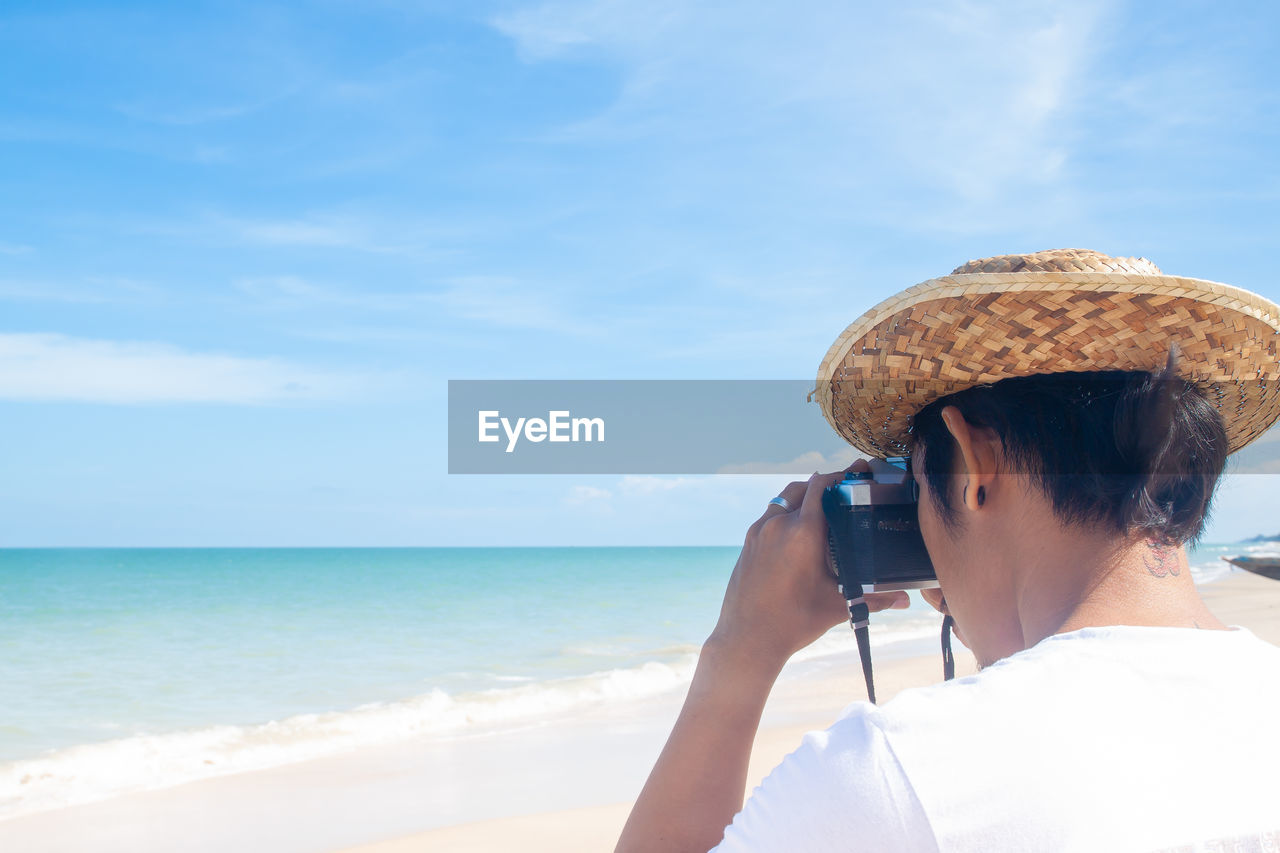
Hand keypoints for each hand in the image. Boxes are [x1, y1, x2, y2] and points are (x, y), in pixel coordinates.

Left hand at [708, 463, 909, 670]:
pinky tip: (798, 530)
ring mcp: (759, 532)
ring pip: (783, 499)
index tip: (858, 471)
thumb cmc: (793, 622)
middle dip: (824, 484)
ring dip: (803, 497)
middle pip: (803, 487)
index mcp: (803, 532)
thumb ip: (874, 597)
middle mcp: (778, 524)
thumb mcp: (837, 606)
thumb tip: (905, 598)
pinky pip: (769, 515)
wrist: (747, 639)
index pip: (822, 486)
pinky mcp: (748, 543)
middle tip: (843, 490)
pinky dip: (786, 513)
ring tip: (822, 507)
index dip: (842, 474)